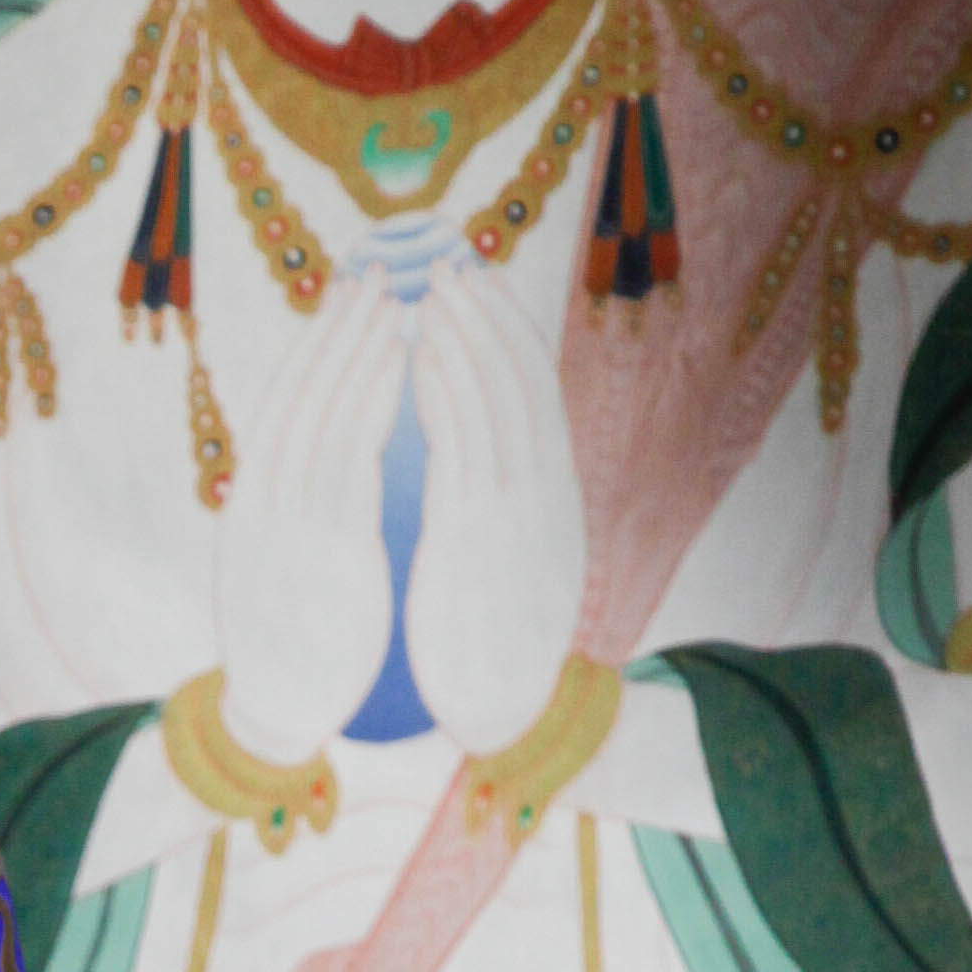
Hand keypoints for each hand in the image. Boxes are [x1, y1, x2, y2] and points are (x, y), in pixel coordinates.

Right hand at [213, 267, 409, 771]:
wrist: (274, 714)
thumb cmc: (287, 642)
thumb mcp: (276, 568)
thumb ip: (294, 511)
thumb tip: (315, 462)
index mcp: (249, 509)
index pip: (282, 408)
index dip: (312, 349)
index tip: (340, 302)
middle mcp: (264, 507)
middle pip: (301, 397)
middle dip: (336, 332)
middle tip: (369, 275)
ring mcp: (293, 528)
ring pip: (326, 414)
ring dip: (360, 350)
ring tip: (392, 301)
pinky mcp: (329, 552)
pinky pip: (354, 456)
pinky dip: (375, 400)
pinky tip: (401, 360)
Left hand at [398, 258, 588, 762]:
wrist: (508, 708)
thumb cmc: (498, 642)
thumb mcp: (516, 561)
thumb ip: (509, 505)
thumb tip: (494, 461)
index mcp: (552, 494)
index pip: (534, 391)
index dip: (508, 334)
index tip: (480, 292)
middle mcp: (541, 491)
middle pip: (519, 378)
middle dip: (487, 316)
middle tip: (456, 263)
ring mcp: (513, 510)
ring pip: (493, 397)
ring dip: (463, 336)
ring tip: (435, 289)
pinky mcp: (475, 536)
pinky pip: (461, 441)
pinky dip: (444, 390)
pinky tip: (419, 356)